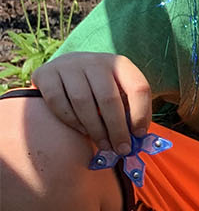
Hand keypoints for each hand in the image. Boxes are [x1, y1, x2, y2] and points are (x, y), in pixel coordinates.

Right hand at [32, 52, 152, 154]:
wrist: (67, 70)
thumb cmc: (101, 90)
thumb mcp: (121, 93)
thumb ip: (131, 112)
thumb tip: (137, 139)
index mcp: (120, 64)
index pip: (137, 87)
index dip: (141, 114)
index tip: (139, 135)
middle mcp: (94, 61)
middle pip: (108, 98)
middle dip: (117, 129)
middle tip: (121, 149)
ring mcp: (68, 65)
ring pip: (82, 101)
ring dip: (95, 129)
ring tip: (104, 144)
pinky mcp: (46, 74)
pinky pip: (58, 102)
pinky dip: (71, 121)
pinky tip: (82, 130)